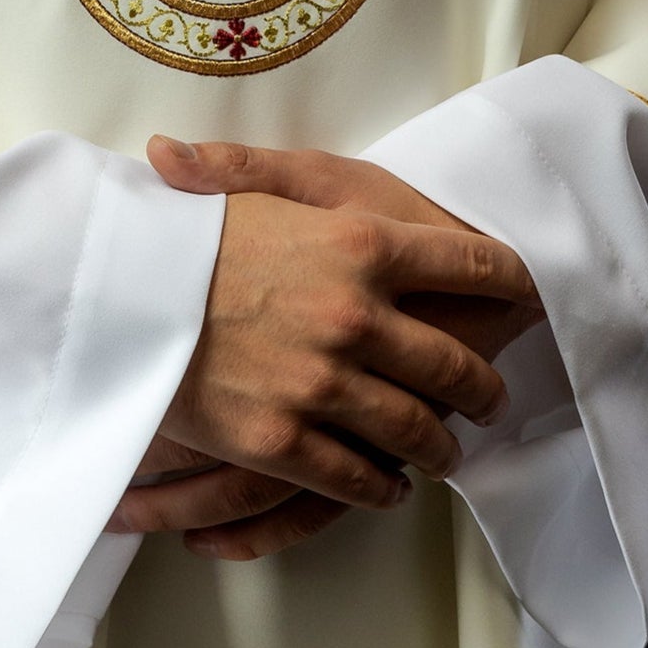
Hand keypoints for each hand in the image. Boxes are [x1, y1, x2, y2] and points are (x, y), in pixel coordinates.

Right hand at [111, 138, 539, 562]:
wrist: (120, 292)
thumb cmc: (195, 228)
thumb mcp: (258, 180)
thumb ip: (297, 169)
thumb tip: (329, 160)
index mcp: (362, 241)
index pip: (471, 264)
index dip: (510, 281)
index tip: (527, 293)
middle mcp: (356, 314)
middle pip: (453, 364)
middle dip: (480, 386)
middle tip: (489, 397)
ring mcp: (323, 383)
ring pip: (414, 431)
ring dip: (438, 447)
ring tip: (445, 451)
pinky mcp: (284, 439)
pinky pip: (358, 478)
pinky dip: (382, 487)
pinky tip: (389, 486)